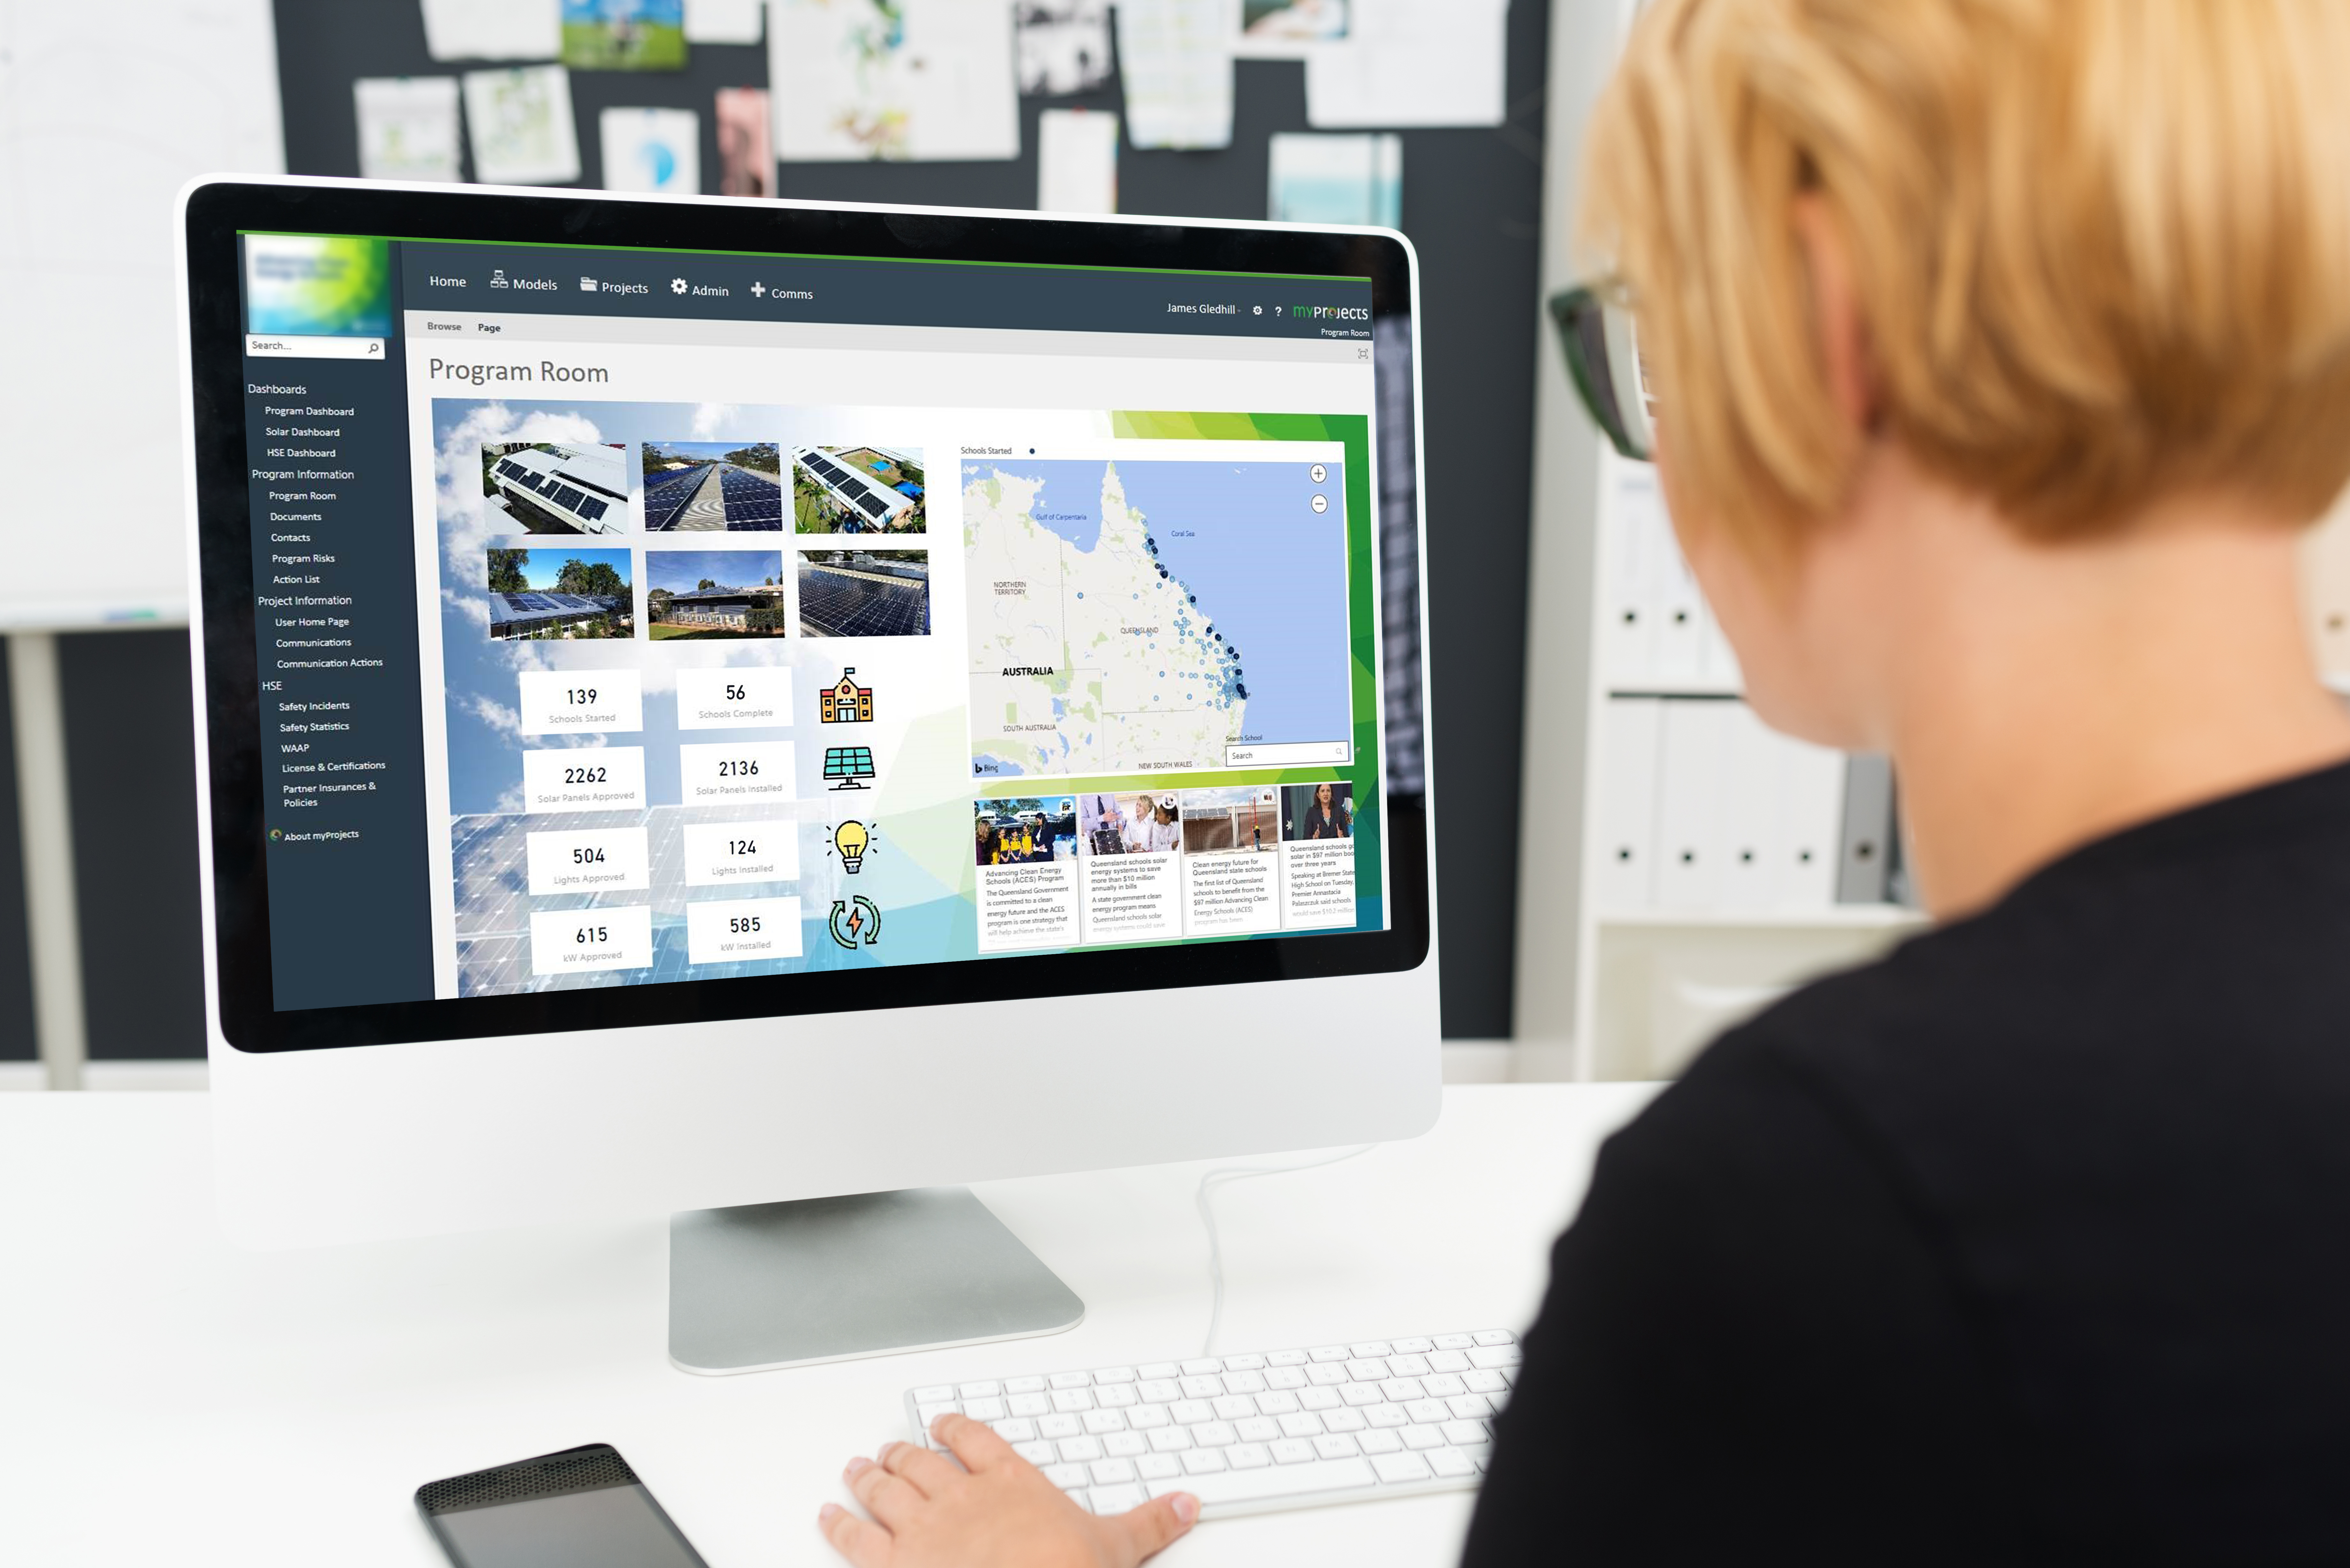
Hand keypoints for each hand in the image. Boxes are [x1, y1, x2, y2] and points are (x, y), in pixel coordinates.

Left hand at [819, 1413, 1199, 1567]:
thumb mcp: (1116, 1548)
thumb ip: (1150, 1522)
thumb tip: (1186, 1505)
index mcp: (1009, 1483)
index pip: (976, 1440)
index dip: (955, 1428)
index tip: (944, 1423)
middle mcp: (959, 1497)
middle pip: (921, 1461)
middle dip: (902, 1453)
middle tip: (890, 1449)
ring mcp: (922, 1529)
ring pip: (884, 1489)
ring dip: (867, 1477)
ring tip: (856, 1469)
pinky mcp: (892, 1562)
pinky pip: (856, 1536)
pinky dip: (838, 1523)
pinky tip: (827, 1515)